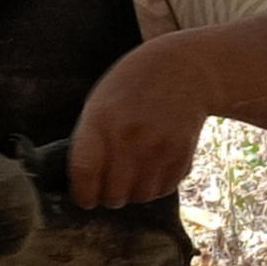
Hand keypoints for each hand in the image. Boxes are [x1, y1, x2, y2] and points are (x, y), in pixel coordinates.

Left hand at [69, 35, 212, 208]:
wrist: (184, 68)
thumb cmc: (132, 83)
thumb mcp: (99, 102)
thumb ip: (90, 140)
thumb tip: (83, 182)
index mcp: (101, 122)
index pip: (84, 174)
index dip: (82, 194)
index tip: (83, 195)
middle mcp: (131, 138)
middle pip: (113, 195)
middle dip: (107, 195)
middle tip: (108, 183)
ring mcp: (160, 149)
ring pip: (140, 197)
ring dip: (133, 192)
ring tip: (131, 172)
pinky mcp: (183, 156)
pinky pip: (163, 190)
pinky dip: (155, 185)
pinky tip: (152, 164)